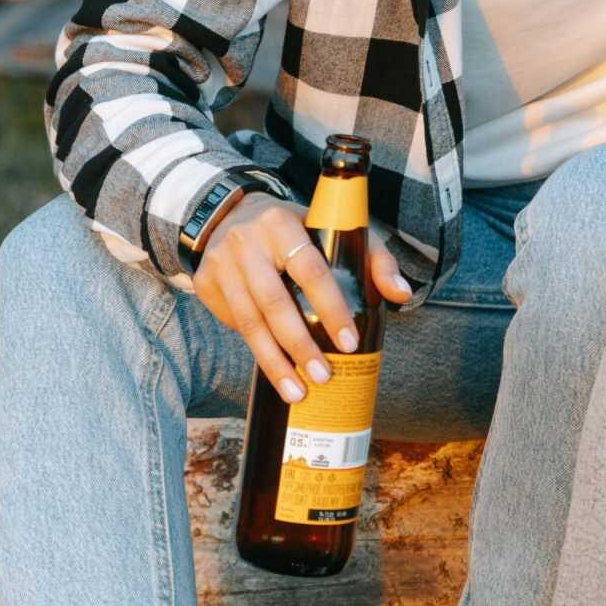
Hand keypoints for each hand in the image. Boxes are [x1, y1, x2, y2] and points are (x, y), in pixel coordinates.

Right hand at [193, 195, 410, 403]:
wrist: (226, 214)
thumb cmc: (292, 228)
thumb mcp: (331, 229)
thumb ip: (372, 258)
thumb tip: (401, 294)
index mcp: (282, 224)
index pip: (310, 269)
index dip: (330, 307)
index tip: (349, 341)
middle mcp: (247, 242)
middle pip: (273, 302)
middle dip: (300, 344)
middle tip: (324, 375)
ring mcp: (221, 264)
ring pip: (249, 322)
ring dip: (275, 362)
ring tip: (298, 391)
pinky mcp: (204, 283)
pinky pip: (233, 324)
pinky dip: (255, 348)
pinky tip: (274, 368)